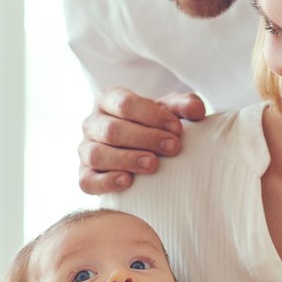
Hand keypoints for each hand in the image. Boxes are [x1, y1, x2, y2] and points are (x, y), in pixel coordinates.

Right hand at [78, 89, 206, 194]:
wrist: (141, 149)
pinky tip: (128, 182)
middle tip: (172, 148)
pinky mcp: (84, 175)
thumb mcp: (169, 110)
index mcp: (109, 100)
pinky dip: (106, 182)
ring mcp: (85, 150)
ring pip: (96, 154)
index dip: (152, 116)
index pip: (124, 103)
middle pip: (111, 130)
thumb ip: (183, 105)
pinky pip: (86, 181)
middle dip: (145, 138)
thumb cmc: (154, 124)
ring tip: (153, 165)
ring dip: (126, 159)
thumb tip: (196, 110)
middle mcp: (93, 123)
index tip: (178, 129)